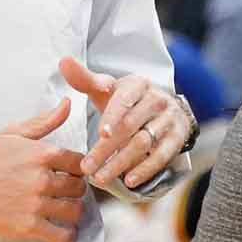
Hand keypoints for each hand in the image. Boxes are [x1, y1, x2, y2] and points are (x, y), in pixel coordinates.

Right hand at [0, 99, 87, 241]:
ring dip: (73, 210)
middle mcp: (41, 179)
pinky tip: (61, 229)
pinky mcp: (28, 227)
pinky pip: (62, 235)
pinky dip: (66, 234)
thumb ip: (44, 121)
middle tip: (65, 191)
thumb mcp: (14, 134)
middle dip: (75, 189)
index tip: (70, 172)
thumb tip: (67, 103)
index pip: (80, 162)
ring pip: (75, 210)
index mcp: (41, 154)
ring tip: (64, 209)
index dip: (77, 168)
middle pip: (79, 187)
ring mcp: (35, 204)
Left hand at [63, 57, 189, 189]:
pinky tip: (129, 181)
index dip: (113, 117)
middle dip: (107, 149)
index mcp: (138, 85)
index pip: (124, 101)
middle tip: (87, 167)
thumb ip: (85, 79)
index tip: (100, 133)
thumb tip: (64, 60)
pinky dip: (146, 170)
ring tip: (101, 178)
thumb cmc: (127, 100)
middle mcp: (157, 100)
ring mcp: (168, 120)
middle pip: (130, 127)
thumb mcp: (108, 88)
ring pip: (144, 144)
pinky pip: (162, 157)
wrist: (163, 108)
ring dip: (121, 163)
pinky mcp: (177, 139)